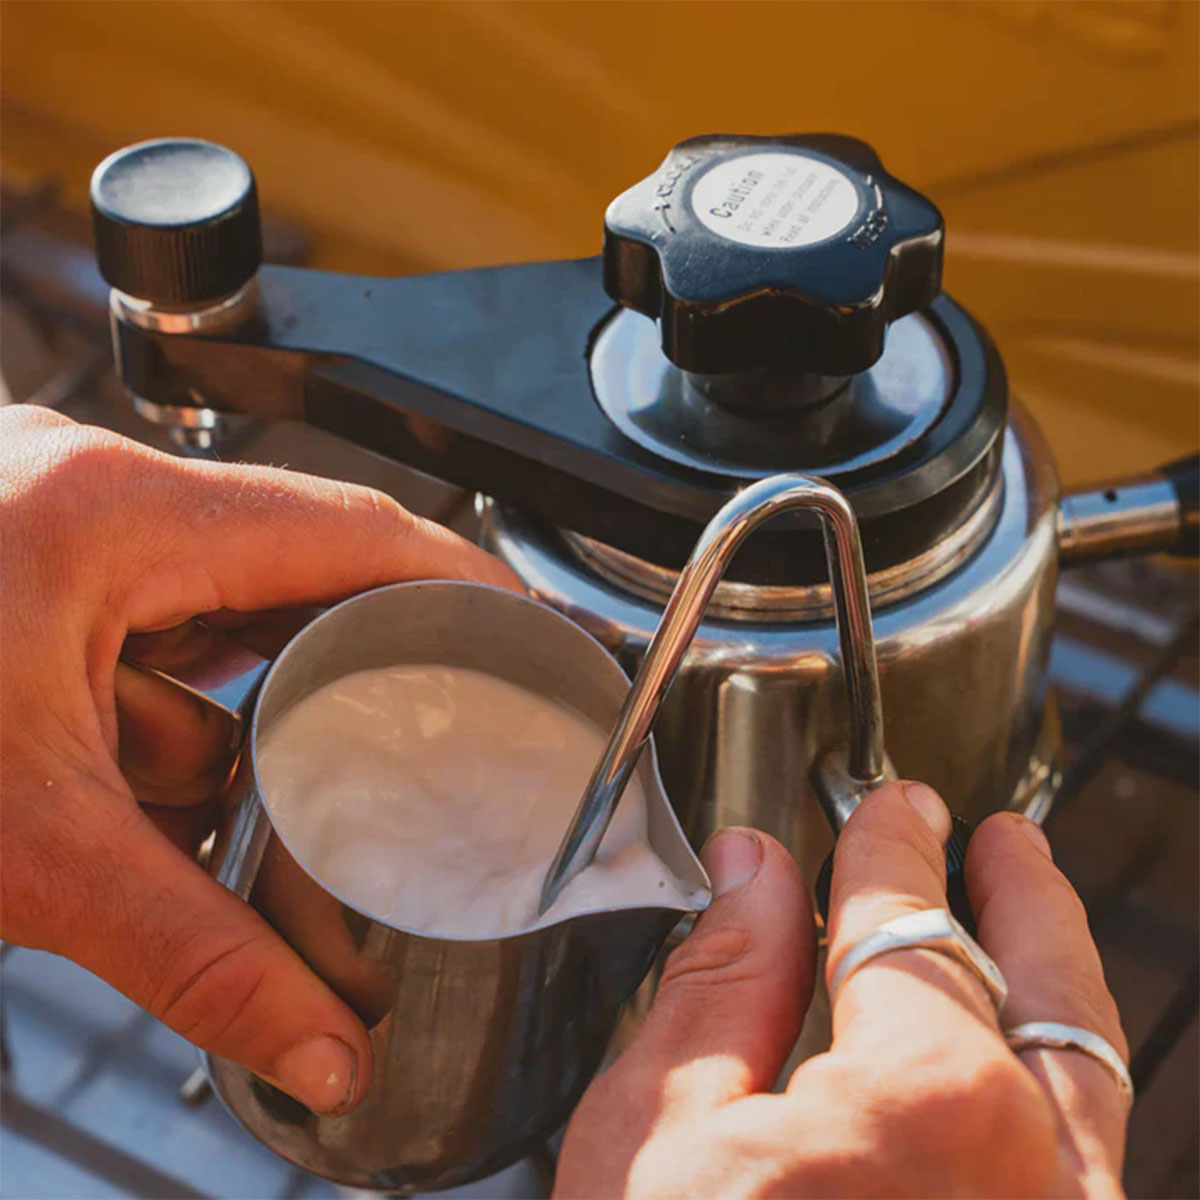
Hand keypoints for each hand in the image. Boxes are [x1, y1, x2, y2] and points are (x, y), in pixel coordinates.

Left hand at [0, 406, 517, 1114]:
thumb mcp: (28, 848)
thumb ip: (191, 951)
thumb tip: (321, 1048)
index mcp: (116, 514)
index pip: (354, 529)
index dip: (463, 585)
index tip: (537, 633)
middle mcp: (93, 495)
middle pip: (292, 575)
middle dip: (334, 676)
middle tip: (403, 746)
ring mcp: (52, 528)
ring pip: (210, 620)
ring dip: (217, 718)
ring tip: (187, 797)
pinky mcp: (22, 572)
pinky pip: (140, 637)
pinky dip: (151, 717)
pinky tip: (120, 783)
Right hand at [556, 783, 1128, 1197]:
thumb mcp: (660, 1135)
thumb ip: (718, 980)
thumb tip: (751, 871)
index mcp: (927, 1107)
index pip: (908, 922)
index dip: (890, 849)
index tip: (889, 812)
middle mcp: (1041, 1180)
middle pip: (1046, 983)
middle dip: (1021, 896)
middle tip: (1004, 844)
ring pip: (1087, 1076)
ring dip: (1050, 984)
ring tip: (1023, 928)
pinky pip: (1080, 1160)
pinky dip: (1046, 1083)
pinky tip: (1005, 1068)